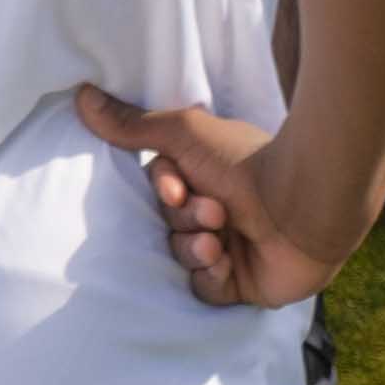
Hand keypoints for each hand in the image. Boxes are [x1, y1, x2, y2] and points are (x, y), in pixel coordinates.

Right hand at [77, 83, 358, 309]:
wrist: (304, 204)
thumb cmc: (246, 161)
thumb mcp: (184, 134)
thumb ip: (133, 124)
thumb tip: (80, 95)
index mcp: (206, 175)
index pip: (159, 191)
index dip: (163, 191)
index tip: (179, 187)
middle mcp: (216, 210)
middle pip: (168, 225)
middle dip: (185, 220)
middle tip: (214, 211)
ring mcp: (229, 249)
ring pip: (182, 257)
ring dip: (198, 248)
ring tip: (223, 237)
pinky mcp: (241, 285)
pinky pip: (203, 290)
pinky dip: (212, 277)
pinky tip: (231, 263)